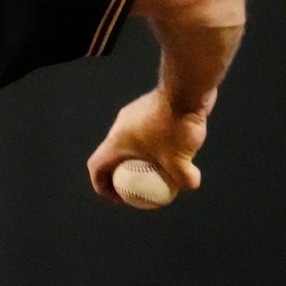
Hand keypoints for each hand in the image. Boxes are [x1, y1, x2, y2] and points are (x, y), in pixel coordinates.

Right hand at [86, 87, 214, 202]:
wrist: (185, 89)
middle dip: (122, 175)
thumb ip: (184, 178)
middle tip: (139, 187)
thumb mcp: (181, 159)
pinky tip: (173, 148)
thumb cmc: (175, 125)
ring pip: (129, 144)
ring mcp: (132, 116)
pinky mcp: (147, 109)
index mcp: (116, 142)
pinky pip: (143, 133)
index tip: (118, 197)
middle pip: (112, 156)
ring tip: (159, 169)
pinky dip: (151, 146)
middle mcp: (119, 128)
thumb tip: (188, 185)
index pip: (96, 167)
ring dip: (138, 159)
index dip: (101, 185)